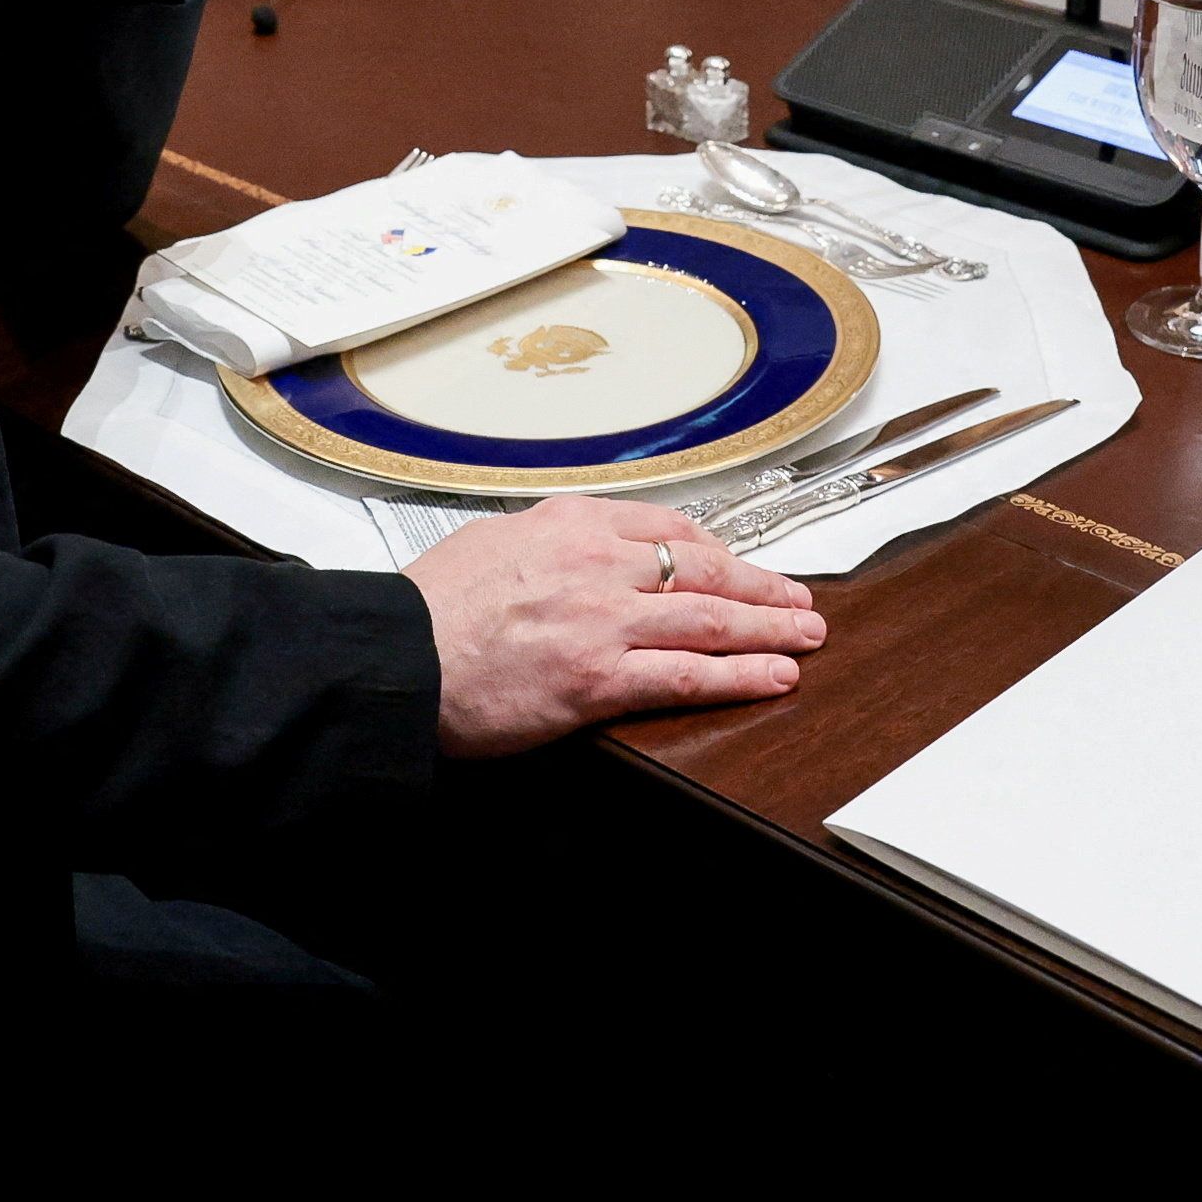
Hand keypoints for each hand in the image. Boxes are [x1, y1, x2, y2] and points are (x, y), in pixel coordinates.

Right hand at [406, 495, 825, 756]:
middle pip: (703, 570)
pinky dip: (741, 675)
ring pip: (710, 619)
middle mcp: (596, 562)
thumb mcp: (491, 542)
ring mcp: (603, 621)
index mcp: (571, 523)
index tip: (739, 564)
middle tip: (798, 597)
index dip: (717, 551)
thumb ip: (543, 542)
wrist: (395, 658)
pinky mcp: (599, 679)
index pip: (667, 527)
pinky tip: (775, 676)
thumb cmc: (427, 609)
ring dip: (769, 627)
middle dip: (760, 586)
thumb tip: (568, 550)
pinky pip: (688, 675)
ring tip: (806, 635)